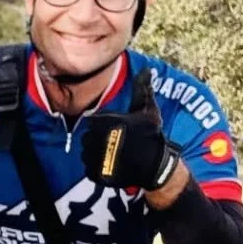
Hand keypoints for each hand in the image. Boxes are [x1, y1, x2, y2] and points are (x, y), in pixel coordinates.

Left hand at [81, 73, 179, 191]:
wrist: (156, 166)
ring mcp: (95, 158)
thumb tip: (146, 69)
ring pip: (86, 154)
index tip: (113, 131)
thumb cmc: (151, 135)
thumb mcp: (148, 110)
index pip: (92, 122)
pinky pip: (89, 170)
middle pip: (87, 138)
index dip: (102, 126)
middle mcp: (96, 139)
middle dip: (97, 140)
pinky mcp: (96, 174)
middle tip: (112, 144)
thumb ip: (142, 90)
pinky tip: (110, 167)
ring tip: (111, 156)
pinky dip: (96, 169)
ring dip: (95, 155)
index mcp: (104, 121)